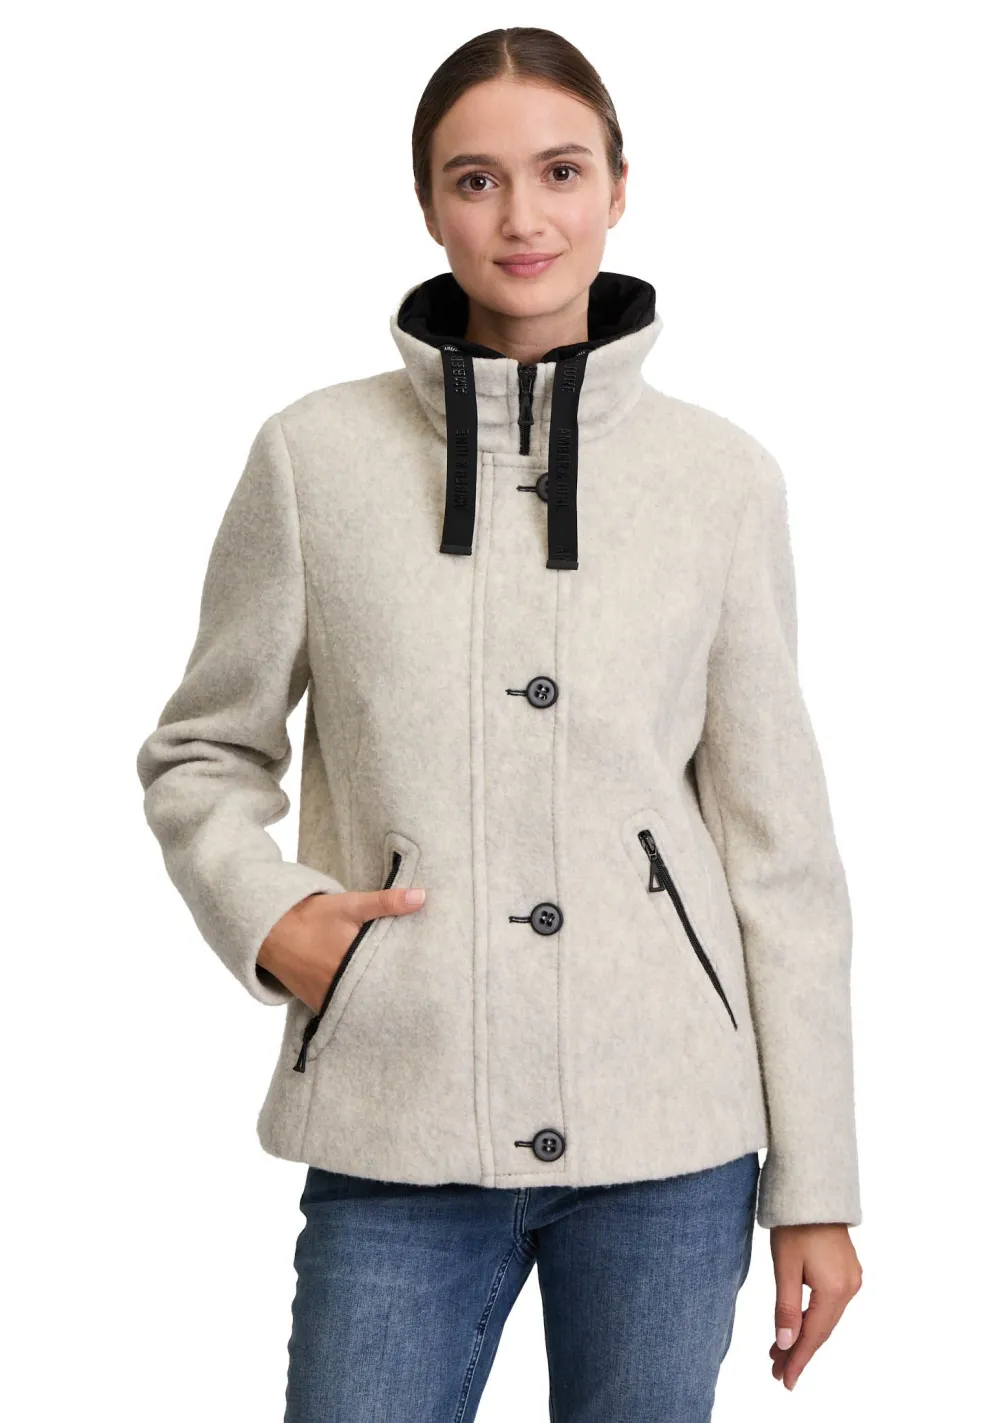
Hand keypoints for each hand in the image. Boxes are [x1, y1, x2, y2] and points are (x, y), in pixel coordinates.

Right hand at [256, 885, 426, 1013]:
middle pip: (376, 997)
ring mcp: (326, 999)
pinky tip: (370, 1001)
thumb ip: (386, 903)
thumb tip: (421, 897)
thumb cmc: (312, 917)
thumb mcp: (351, 905)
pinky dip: (355, 1006)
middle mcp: (338, 988)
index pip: (388, 981)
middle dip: (394, 996)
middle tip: (418, 996)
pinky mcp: (316, 1003)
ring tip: (399, 1002)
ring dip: (375, 1002)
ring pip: (359, 1007)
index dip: (408, 983)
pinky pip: (341, 1010)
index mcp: (352, 964)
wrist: (271, 929)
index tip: (425, 983)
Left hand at [769, 1224, 862, 1389]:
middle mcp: (849, 1287)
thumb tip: (785, 1344)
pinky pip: (830, 1304)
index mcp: (835, 1289)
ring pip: (826, 1318)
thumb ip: (786, 1307)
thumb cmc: (795, 1223)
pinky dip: (813, 1317)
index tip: (783, 1381)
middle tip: (776, 1371)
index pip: (813, 1335)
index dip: (797, 1360)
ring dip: (804, 1335)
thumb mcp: (785, 1266)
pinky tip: (799, 1324)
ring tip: (780, 1353)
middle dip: (798, 1351)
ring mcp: (851, 1278)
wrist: (813, 1189)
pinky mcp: (847, 1269)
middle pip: (821, 1329)